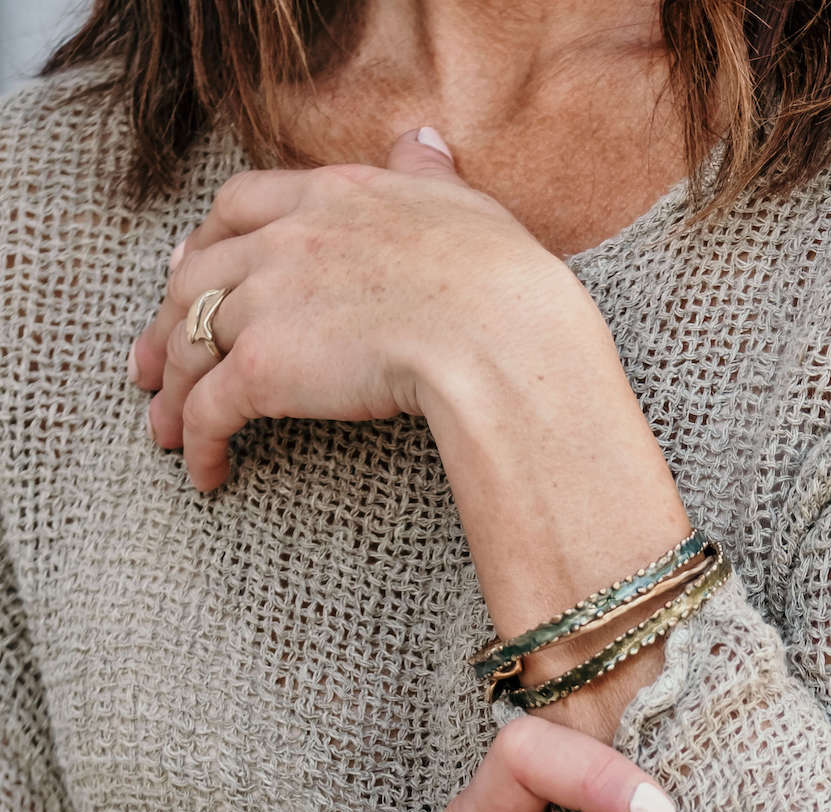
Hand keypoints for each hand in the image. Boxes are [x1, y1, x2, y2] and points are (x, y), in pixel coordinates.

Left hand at [129, 129, 580, 490]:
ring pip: (190, 345)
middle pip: (196, 275)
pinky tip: (204, 472)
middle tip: (154, 360)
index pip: (241, 204)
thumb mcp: (463, 204)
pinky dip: (197, 441)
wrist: (494, 335)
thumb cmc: (498, 282)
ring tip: (167, 431)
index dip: (207, 239)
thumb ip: (428, 176)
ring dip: (172, 391)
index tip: (191, 263)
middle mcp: (286, 240)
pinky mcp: (260, 369)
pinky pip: (208, 408)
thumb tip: (420, 144)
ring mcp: (267, 302)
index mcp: (331, 196)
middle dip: (168, 320)